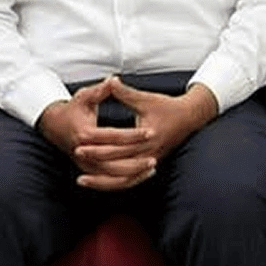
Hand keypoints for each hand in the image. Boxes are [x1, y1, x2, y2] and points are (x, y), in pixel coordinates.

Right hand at [37, 79, 156, 190]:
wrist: (54, 125)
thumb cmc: (72, 109)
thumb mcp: (84, 96)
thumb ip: (101, 90)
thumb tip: (114, 79)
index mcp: (85, 134)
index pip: (113, 137)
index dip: (133, 135)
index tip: (151, 132)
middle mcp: (84, 153)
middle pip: (114, 163)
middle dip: (135, 161)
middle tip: (155, 156)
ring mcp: (84, 165)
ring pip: (112, 177)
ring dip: (133, 175)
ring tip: (152, 167)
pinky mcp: (88, 171)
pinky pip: (109, 182)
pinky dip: (125, 182)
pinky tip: (141, 175)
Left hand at [67, 79, 219, 190]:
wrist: (189, 117)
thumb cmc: (167, 107)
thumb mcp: (145, 99)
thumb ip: (125, 92)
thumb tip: (110, 80)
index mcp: (148, 136)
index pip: (117, 145)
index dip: (97, 146)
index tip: (79, 143)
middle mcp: (150, 152)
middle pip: (118, 164)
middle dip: (95, 161)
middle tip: (76, 156)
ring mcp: (151, 161)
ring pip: (124, 179)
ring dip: (102, 182)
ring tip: (82, 180)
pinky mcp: (150, 165)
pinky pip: (130, 181)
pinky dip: (115, 185)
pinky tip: (100, 184)